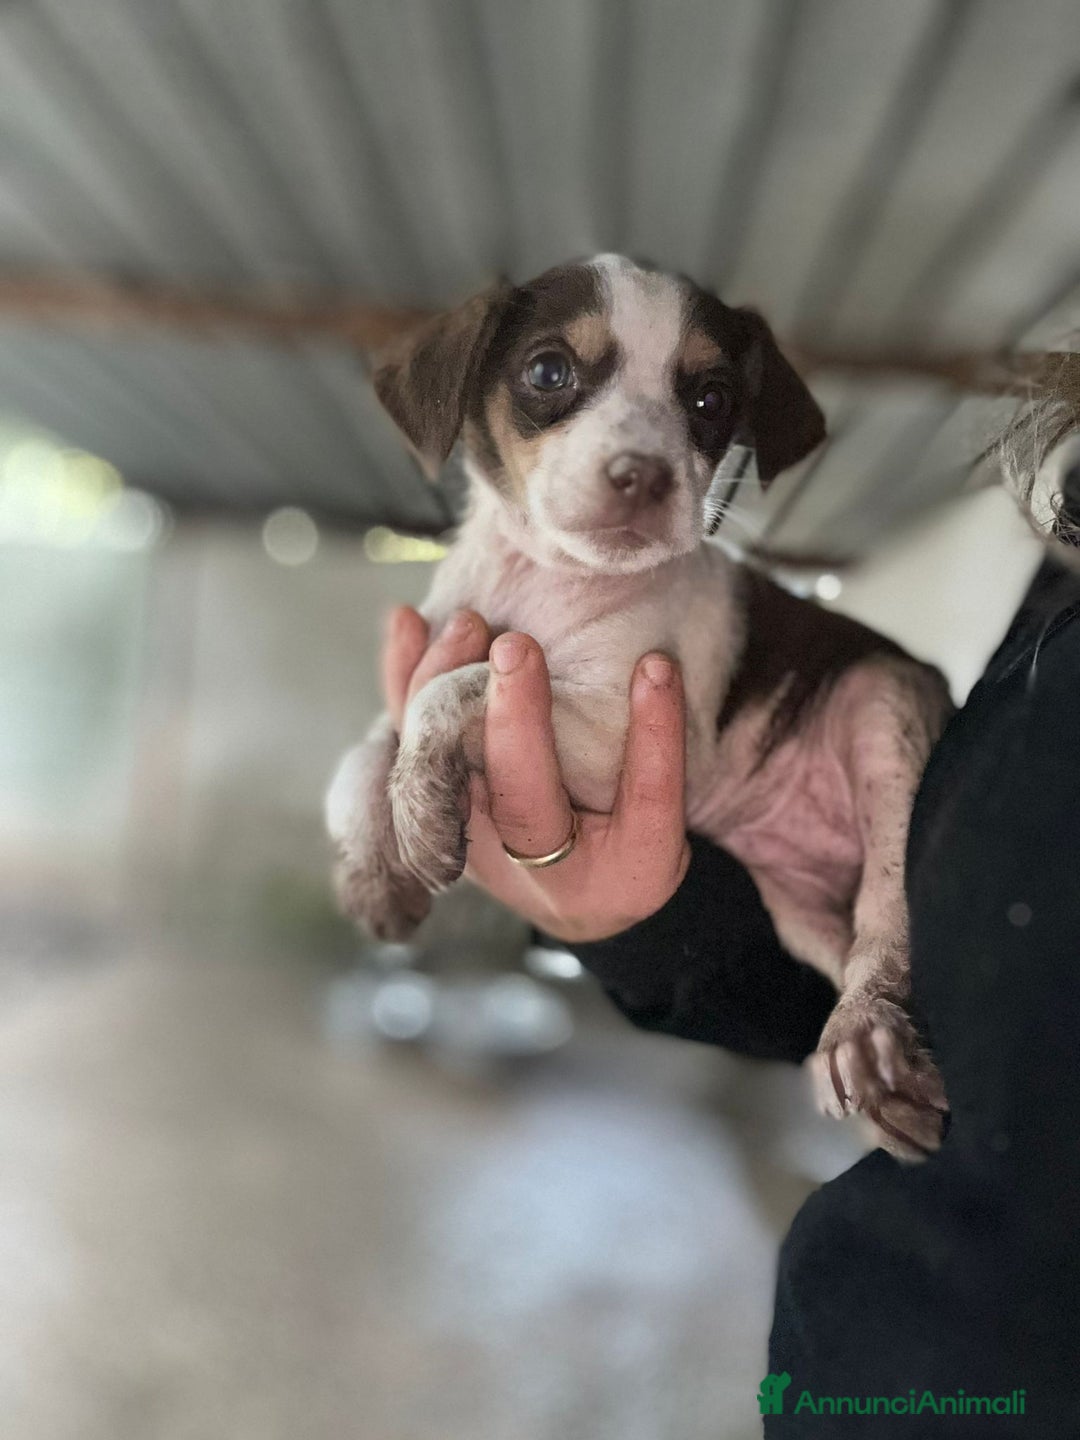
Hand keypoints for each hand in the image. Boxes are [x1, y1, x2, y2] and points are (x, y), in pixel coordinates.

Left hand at [382, 606, 690, 941]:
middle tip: (519, 647)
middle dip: (513, 719)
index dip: (650, 736)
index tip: (657, 666)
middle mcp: (519, 864)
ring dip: (445, 689)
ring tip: (471, 624)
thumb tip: (658, 666)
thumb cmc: (622, 854)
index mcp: (598, 871)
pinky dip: (402, 680)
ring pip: (439, 767)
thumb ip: (660, 759)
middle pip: (514, 798)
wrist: (568, 902)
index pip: (635, 804)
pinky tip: (407, 621)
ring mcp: (462, 837)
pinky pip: (405, 742)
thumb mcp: (660, 828)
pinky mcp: (428, 806)